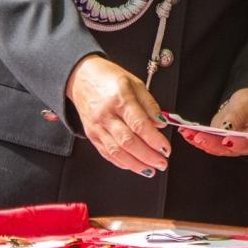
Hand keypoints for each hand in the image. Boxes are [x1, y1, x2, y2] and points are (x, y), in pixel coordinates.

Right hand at [65, 55, 168, 176]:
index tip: (166, 148)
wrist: (81, 78)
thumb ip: (149, 104)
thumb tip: (160, 123)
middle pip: (128, 142)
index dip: (154, 140)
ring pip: (116, 152)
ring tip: (151, 169)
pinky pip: (106, 153)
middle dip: (147, 156)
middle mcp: (106, 115)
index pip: (139, 124)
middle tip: (162, 163)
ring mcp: (97, 127)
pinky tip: (134, 166)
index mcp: (120, 99)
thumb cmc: (109, 78)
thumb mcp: (135, 83)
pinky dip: (121, 163)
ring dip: (135, 164)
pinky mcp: (91, 135)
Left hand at [177, 88, 247, 156]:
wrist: (247, 105)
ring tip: (188, 133)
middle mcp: (243, 145)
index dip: (237, 144)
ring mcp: (230, 145)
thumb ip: (237, 115)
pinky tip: (186, 132)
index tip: (226, 140)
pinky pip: (207, 143)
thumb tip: (226, 128)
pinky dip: (196, 138)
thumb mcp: (247, 103)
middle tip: (199, 136)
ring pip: (214, 148)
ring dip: (200, 141)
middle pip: (227, 149)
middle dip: (211, 143)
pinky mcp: (219, 143)